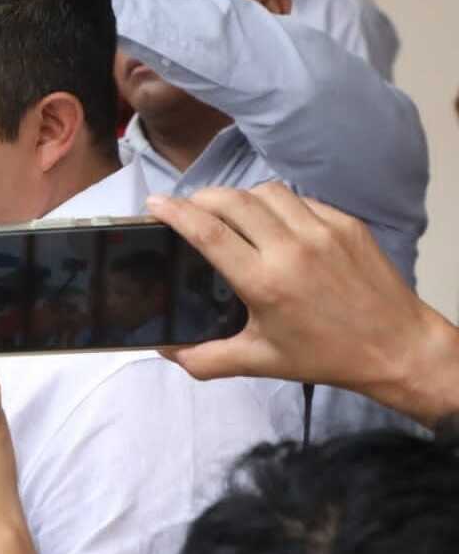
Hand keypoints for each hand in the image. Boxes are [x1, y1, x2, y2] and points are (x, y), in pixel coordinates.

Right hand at [148, 182, 458, 426]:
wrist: (398, 347)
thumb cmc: (326, 356)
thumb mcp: (260, 362)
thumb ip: (206, 359)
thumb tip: (164, 352)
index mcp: (265, 282)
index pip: (208, 232)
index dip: (175, 212)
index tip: (155, 203)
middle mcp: (291, 249)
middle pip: (231, 201)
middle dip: (201, 197)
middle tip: (187, 207)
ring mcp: (322, 231)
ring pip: (265, 192)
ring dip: (239, 196)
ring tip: (228, 210)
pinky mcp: (346, 224)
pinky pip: (299, 200)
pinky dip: (276, 204)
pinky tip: (271, 221)